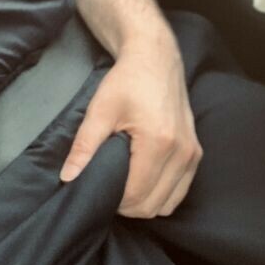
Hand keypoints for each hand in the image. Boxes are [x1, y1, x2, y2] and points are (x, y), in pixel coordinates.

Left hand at [58, 22, 201, 217]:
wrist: (155, 58)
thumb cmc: (126, 81)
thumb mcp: (100, 110)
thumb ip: (84, 146)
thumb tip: (67, 178)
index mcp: (159, 143)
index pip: (136, 196)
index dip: (113, 200)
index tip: (98, 188)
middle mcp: (182, 153)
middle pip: (153, 206)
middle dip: (127, 205)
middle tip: (108, 187)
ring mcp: (192, 154)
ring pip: (168, 204)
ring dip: (145, 202)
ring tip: (124, 184)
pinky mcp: (196, 153)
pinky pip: (180, 191)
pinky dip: (161, 194)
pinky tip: (143, 179)